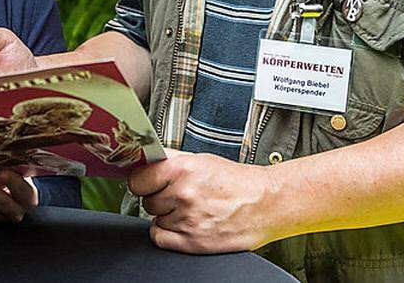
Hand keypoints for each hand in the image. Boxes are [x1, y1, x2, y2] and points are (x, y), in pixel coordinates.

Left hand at [0, 170, 37, 228]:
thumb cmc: (16, 184)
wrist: (18, 203)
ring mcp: (2, 220)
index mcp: (27, 196)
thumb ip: (11, 169)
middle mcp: (17, 211)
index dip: (13, 182)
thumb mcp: (19, 174)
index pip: (23, 190)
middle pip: (6, 206)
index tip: (1, 173)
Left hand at [127, 149, 278, 253]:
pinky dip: (167, 232)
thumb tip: (146, 160)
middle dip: (159, 197)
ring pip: (155, 218)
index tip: (146, 182)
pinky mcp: (192, 242)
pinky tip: (183, 223)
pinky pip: (159, 237)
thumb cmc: (237, 182)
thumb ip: (171, 160)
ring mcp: (187, 220)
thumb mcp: (202, 160)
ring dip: (167, 214)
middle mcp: (183, 195)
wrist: (266, 204)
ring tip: (190, 208)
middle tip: (179, 194)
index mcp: (183, 170)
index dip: (142, 180)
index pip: (138, 179)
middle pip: (146, 200)